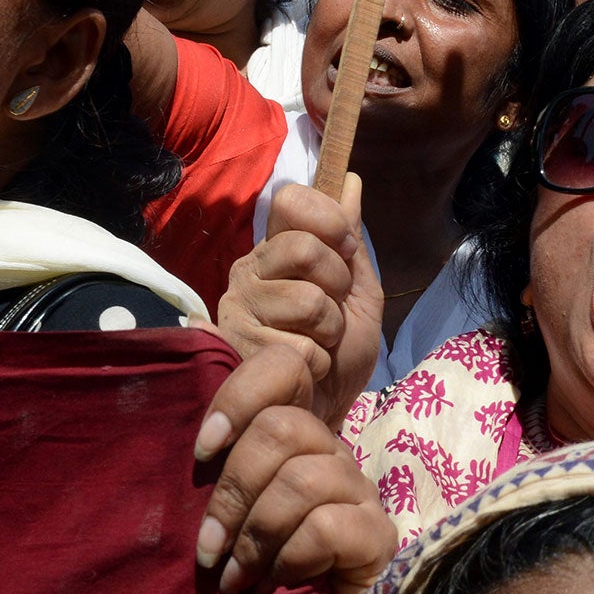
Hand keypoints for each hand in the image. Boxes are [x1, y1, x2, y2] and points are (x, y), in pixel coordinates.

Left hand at [192, 346, 396, 593]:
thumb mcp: (225, 513)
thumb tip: (181, 373)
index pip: (282, 368)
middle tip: (209, 549)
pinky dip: (290, 557)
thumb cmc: (256, 574)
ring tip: (237, 577)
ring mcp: (360, 493)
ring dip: (256, 534)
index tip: (202, 451)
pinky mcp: (380, 537)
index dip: (237, 396)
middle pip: (282, 428)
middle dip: (233, 491)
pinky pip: (326, 524)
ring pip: (302, 477)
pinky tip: (280, 584)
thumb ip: (211, 463)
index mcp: (293, 438)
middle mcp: (332, 453)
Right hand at [215, 177, 382, 429]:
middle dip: (337, 287)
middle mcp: (249, 269)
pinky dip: (316, 364)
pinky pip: (299, 347)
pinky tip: (301, 371)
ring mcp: (237, 307)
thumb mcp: (358, 294)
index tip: (346, 250)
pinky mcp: (235, 347)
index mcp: (277, 250)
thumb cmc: (339, 354)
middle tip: (330, 314)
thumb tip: (350, 180)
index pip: (291, 200)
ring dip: (329, 332)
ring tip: (316, 345)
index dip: (329, 221)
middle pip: (305, 248)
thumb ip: (351, 242)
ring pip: (307, 300)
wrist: (324, 413)